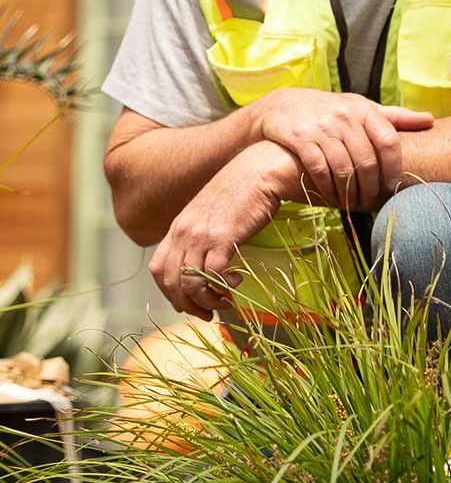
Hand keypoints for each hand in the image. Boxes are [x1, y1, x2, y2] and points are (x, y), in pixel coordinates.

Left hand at [148, 140, 299, 320]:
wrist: (260, 170)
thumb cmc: (242, 190)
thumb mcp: (212, 212)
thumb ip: (202, 233)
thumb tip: (207, 259)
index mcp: (178, 227)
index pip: (158, 269)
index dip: (169, 291)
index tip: (188, 301)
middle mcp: (184, 232)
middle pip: (170, 282)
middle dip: (187, 305)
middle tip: (208, 313)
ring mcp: (201, 235)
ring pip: (190, 283)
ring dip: (206, 300)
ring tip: (225, 301)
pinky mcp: (223, 238)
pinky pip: (214, 274)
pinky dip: (223, 285)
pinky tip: (237, 281)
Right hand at [252, 88, 432, 210]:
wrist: (282, 105)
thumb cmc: (331, 110)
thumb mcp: (362, 107)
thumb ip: (395, 117)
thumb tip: (431, 120)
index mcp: (364, 109)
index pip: (388, 140)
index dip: (394, 167)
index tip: (394, 186)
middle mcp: (344, 117)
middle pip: (366, 160)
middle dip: (371, 187)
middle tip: (372, 202)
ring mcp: (322, 128)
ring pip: (343, 168)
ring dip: (349, 192)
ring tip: (353, 204)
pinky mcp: (300, 139)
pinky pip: (319, 169)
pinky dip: (327, 188)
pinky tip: (331, 197)